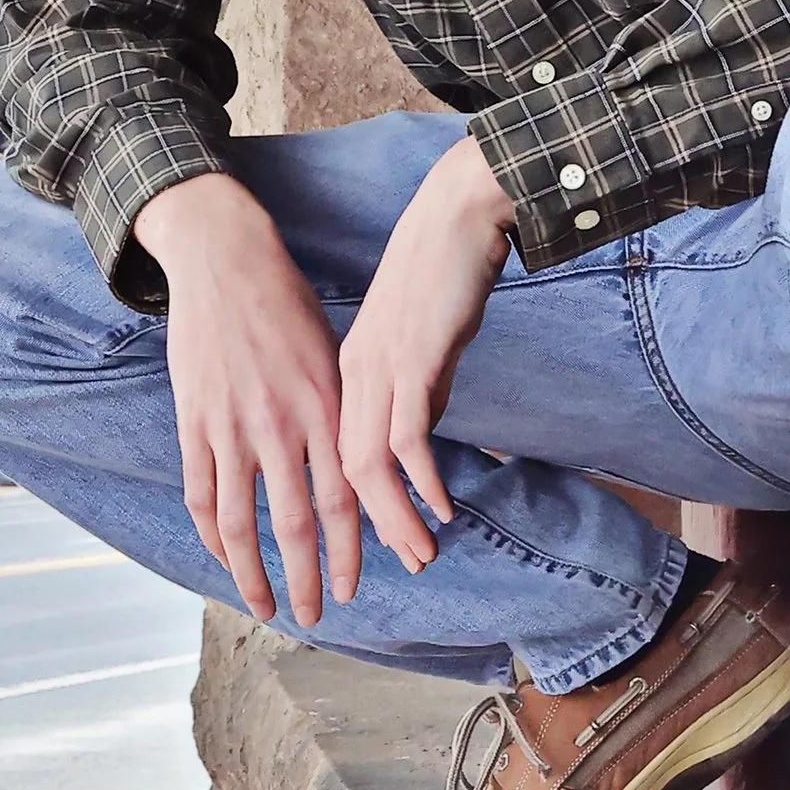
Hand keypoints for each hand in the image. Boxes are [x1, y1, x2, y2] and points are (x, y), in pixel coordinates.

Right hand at [135, 172, 358, 627]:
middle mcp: (280, 423)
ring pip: (243, 520)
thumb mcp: (331, 355)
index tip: (354, 587)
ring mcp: (231, 425)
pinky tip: (223, 558)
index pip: (345, 498)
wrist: (224, 260)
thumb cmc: (286, 305)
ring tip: (265, 606)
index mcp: (323, 406)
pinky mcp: (194, 420)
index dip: (351, 550)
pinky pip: (202, 493)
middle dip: (307, 577)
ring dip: (254, 572)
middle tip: (315, 616)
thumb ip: (342, 415)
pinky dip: (212, 534)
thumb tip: (364, 471)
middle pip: (296, 521)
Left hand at [337, 135, 514, 574]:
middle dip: (364, 533)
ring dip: (395, 518)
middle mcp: (354, 376)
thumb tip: (423, 426)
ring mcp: (379, 370)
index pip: (335, 454)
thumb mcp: (418, 338)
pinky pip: (407, 438)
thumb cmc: (441, 270)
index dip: (350, 508)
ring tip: (422, 555)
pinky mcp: (411, 363)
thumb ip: (416, 383)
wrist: (455, 216)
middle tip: (392, 572)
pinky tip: (443, 509)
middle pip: (343, 473)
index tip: (370, 548)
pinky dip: (423, 482)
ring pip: (369, 465)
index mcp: (348, 370)